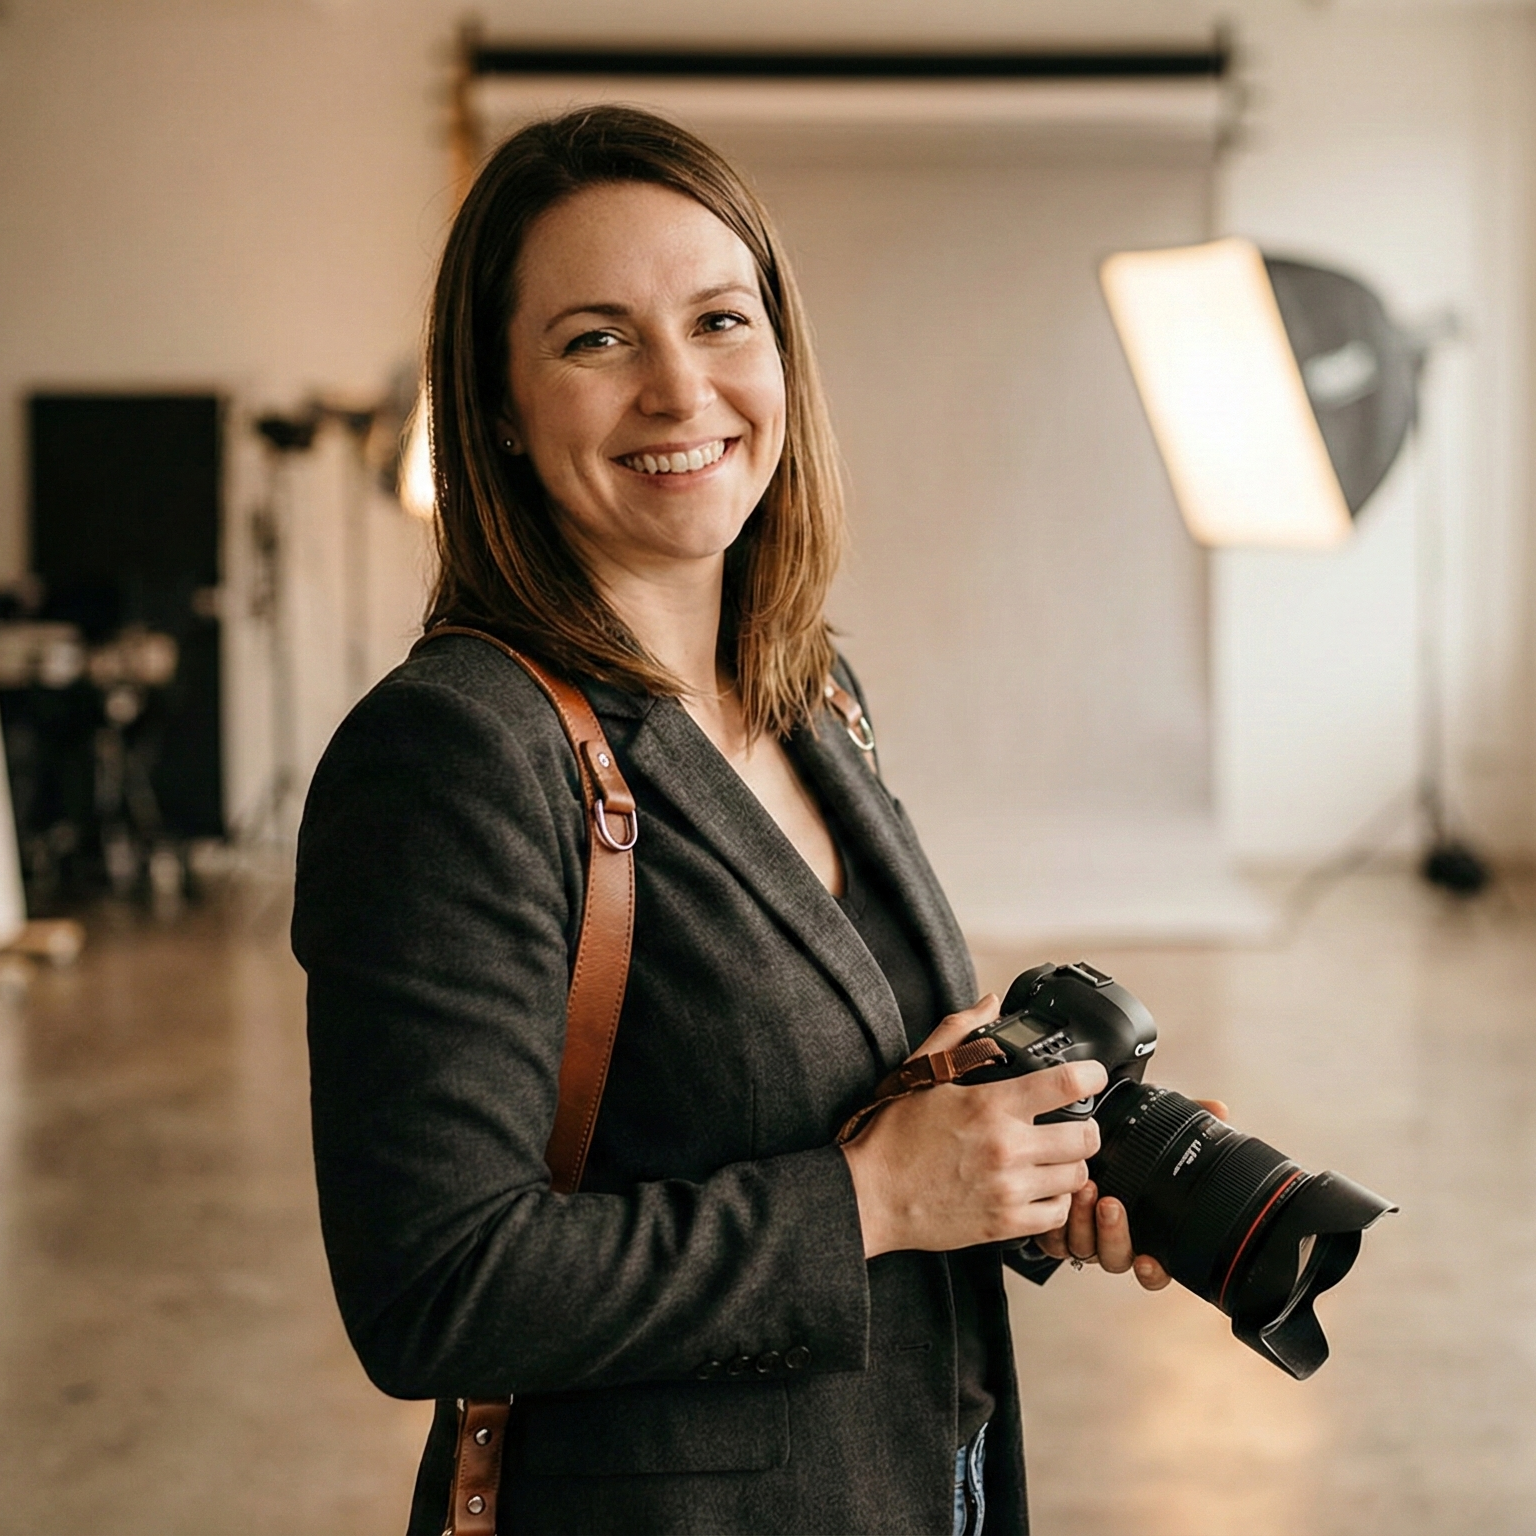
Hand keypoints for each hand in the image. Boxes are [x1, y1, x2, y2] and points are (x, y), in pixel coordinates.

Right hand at [841, 995, 1108, 1258]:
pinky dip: (1056, 1201)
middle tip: (1073, 1123)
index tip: (1093, 1075)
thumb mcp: (922, 1072)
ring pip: (1077, 1176)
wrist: (870, 1195)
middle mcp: (1006, 1147)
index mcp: (990, 1105)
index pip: (1065, 1084)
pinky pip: (1058, 1214)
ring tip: (1053, 1157)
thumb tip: (990, 1003)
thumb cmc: (893, 1136)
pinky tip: (1039, 1189)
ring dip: (1070, 1164)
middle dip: (1085, 1126)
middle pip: (1086, 1137)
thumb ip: (959, 1031)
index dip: (1091, 1075)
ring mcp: (1009, 1189)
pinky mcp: (1005, 1223)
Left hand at [1033, 1098, 1229, 1289]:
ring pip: (1084, 1248)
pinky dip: (1056, 1226)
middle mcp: (1113, 1237)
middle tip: (1111, 1204)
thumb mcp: (1153, 1130)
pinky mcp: (1053, 1228)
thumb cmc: (1116, 1142)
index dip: (1154, 1271)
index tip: (1149, 1261)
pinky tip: (1062, 1201)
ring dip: (1085, 1223)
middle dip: (1114, 1234)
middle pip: (1117, 1258)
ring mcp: (1083, 1235)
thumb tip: (1219, 1110)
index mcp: (1142, 1229)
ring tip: (1086, 1189)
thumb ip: (1187, 1121)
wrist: (1070, 1134)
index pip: (1155, 1266)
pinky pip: (1054, 1241)